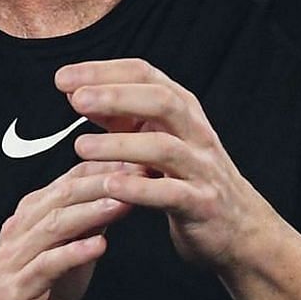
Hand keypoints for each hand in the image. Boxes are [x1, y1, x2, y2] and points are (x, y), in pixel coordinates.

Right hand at [0, 160, 136, 299]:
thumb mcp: (64, 258)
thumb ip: (84, 230)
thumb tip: (119, 201)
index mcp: (31, 218)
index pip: (68, 182)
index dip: (103, 168)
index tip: (139, 158)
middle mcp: (20, 230)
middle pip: (63, 196)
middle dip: (103, 182)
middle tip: (138, 171)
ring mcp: (16, 258)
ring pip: (54, 225)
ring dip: (90, 211)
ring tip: (123, 203)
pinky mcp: (17, 288)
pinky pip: (47, 266)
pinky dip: (73, 253)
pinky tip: (98, 246)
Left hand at [56, 58, 278, 269]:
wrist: (238, 227)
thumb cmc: (189, 177)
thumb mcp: (158, 139)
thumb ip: (121, 118)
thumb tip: (77, 93)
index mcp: (182, 110)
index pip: (145, 75)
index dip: (104, 72)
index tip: (63, 78)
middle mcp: (195, 133)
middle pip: (161, 102)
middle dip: (117, 97)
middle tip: (76, 100)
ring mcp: (202, 168)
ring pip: (164, 148)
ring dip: (120, 145)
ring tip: (81, 146)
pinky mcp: (202, 205)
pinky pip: (171, 193)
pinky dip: (140, 189)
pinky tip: (110, 186)